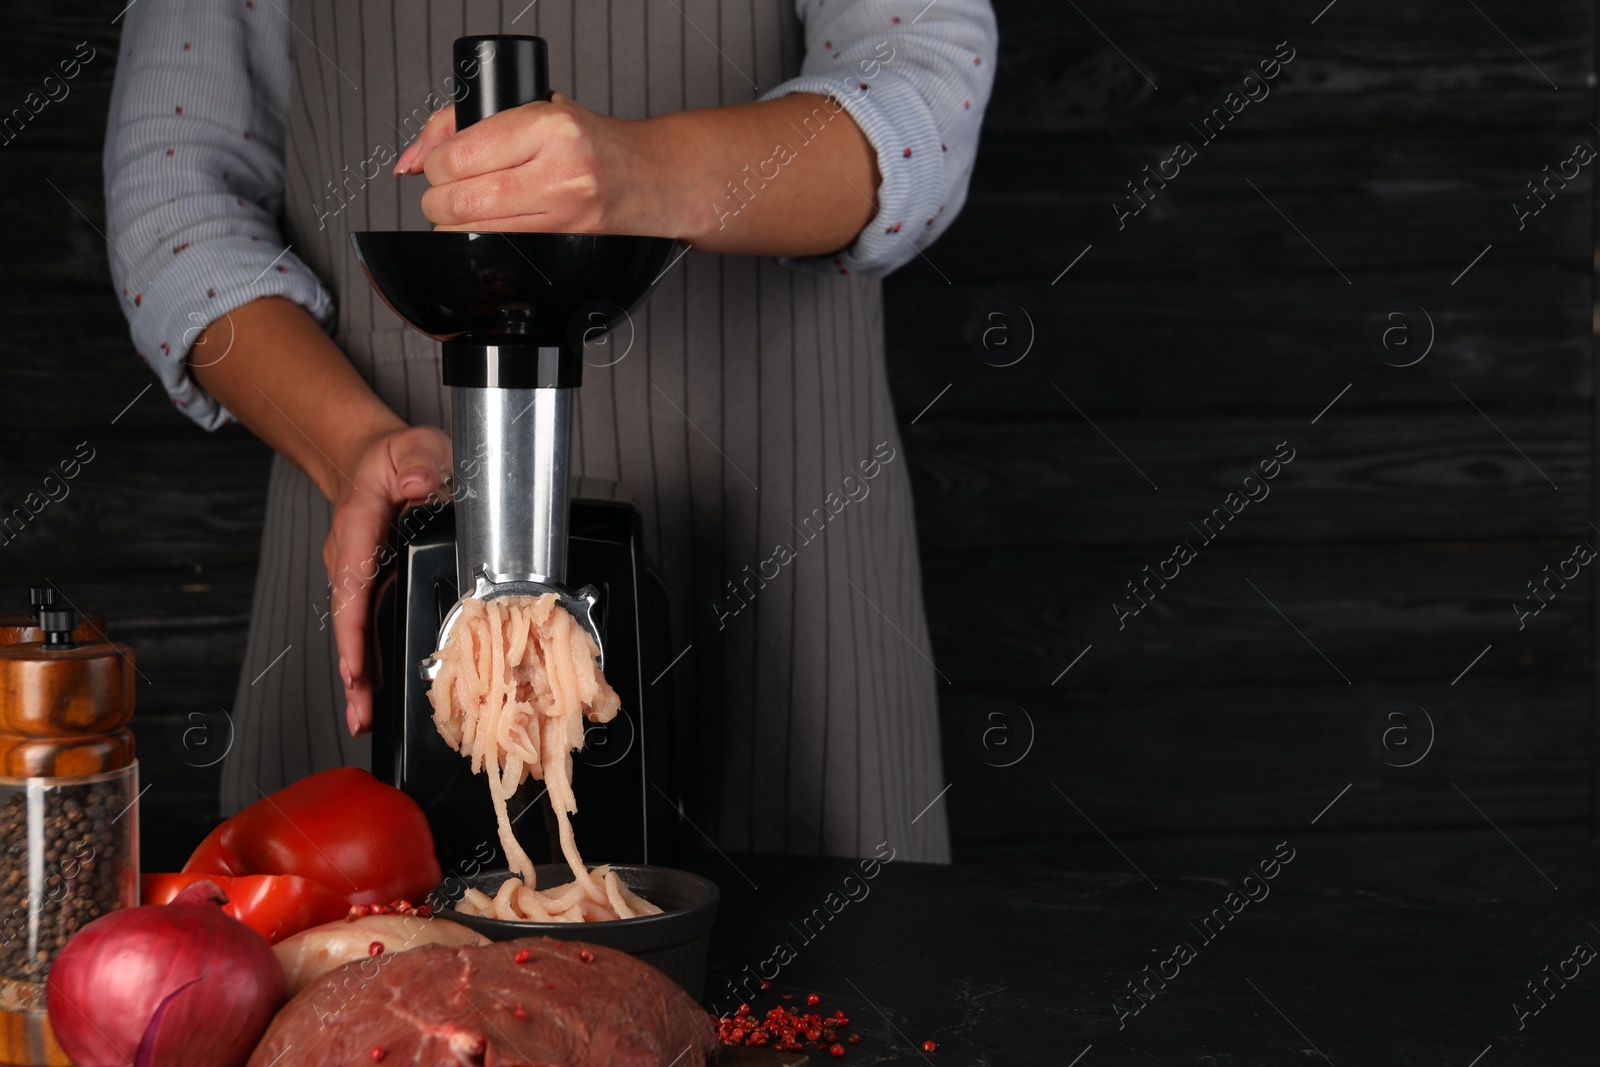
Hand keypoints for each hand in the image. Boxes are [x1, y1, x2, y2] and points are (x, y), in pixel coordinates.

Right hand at [323, 424, 451, 736]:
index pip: (354, 577)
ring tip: (362, 715)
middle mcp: (348, 554)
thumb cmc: (397, 458)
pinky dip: (364, 662)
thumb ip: (419, 460)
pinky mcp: (364, 586)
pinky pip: (362, 626)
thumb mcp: (416, 446)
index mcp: (359, 522)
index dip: (353, 622)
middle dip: (352, 665)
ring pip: (352, 628)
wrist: (377, 461)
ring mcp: (353, 573)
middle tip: (360, 708)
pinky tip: (368, 696)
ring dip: (356, 674)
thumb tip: (418, 482)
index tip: (355, 660)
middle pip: (347, 616)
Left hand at [395, 95, 681, 235]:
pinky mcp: (562, 240)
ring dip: (455, 221)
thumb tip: (409, 159)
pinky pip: (496, 249)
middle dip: (438, 198)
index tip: (440, 162)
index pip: (458, 156)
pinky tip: (489, 222)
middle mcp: (558, 171)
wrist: (646, 175)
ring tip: (468, 203)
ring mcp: (562, 212)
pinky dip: (478, 238)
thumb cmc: (586, 138)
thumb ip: (460, 122)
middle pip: (458, 200)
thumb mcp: (530, 108)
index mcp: (547, 126)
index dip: (433, 163)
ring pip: (472, 231)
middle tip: (447, 188)